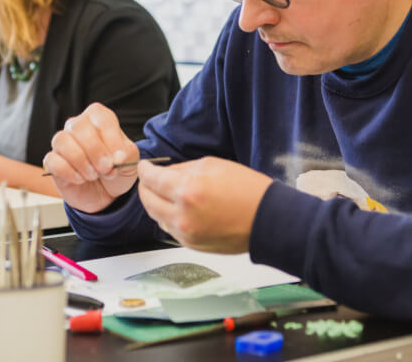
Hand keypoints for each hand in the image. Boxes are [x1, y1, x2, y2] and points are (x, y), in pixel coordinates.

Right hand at [44, 103, 139, 212]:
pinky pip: (52, 160)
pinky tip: (80, 179)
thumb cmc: (117, 170)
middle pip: (79, 127)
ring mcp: (62, 143)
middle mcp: (78, 125)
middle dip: (95, 151)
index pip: (100, 116)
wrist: (106, 193)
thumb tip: (115, 157)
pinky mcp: (52, 162)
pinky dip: (68, 171)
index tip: (120, 158)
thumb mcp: (130, 160)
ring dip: (81, 161)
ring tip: (93, 175)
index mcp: (99, 118)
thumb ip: (125, 154)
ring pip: (62, 140)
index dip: (111, 137)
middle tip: (106, 168)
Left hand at [137, 157, 272, 253]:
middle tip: (149, 179)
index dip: (145, 170)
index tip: (144, 166)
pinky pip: (170, 228)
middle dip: (146, 187)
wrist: (267, 219)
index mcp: (188, 191)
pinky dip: (169, 216)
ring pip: (156, 216)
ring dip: (156, 203)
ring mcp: (186, 233)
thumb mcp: (214, 166)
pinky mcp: (191, 245)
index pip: (152, 179)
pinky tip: (179, 208)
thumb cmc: (247, 190)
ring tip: (165, 193)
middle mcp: (182, 215)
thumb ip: (184, 169)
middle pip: (147, 201)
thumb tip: (165, 173)